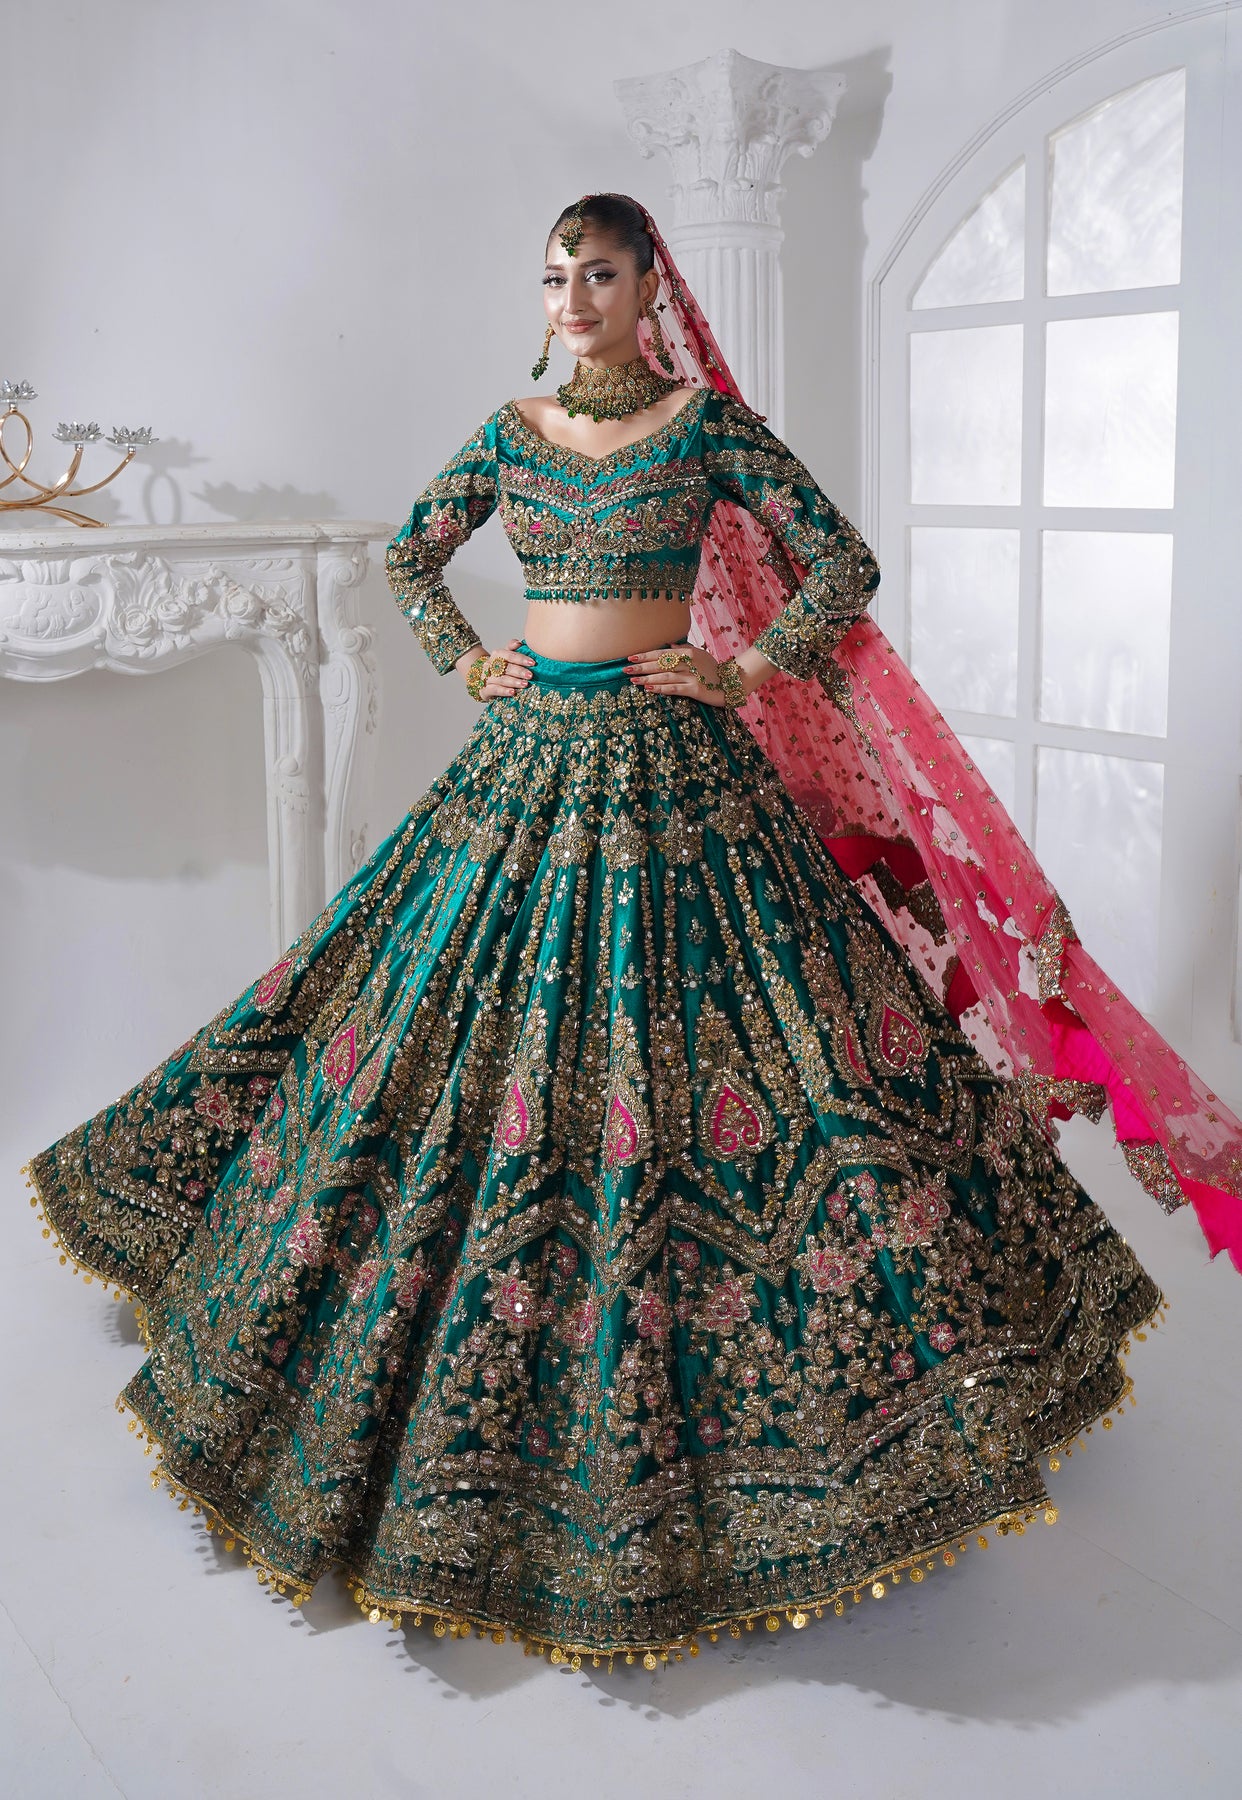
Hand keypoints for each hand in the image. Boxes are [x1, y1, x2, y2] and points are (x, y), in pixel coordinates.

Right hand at [457, 638, 534, 698]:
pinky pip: (494, 690)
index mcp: (497, 655)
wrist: (483, 679)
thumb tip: (518, 643)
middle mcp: (490, 665)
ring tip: (525, 684)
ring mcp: (487, 678)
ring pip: (501, 679)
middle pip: (506, 667)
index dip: (521, 658)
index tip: (532, 663)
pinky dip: (504, 691)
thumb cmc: (500, 667)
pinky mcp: (484, 690)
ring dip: (514, 682)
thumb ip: (512, 649)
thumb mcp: (506, 656)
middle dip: (519, 671)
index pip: (509, 655)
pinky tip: (512, 692)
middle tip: (530, 675)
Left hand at [625, 641, 748, 706]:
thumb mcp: (700, 655)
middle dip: (641, 667)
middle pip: (660, 664)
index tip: (630, 658)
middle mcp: (688, 662)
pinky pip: (674, 688)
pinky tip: (649, 688)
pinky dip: (660, 688)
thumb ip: (684, 649)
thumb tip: (669, 646)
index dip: (645, 655)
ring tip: (633, 680)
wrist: (731, 683)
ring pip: (664, 676)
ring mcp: (691, 676)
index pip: (662, 653)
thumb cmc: (713, 669)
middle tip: (625, 670)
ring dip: (647, 678)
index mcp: (688, 652)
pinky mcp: (695, 689)